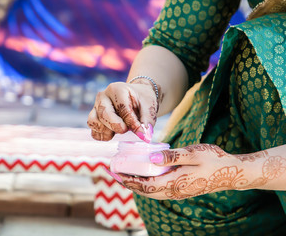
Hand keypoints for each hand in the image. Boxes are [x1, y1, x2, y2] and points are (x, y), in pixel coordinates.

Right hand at [87, 80, 157, 141]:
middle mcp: (103, 96)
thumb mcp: (149, 107)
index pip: (122, 108)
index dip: (131, 122)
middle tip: (126, 130)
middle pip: (104, 114)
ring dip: (106, 131)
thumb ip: (147, 121)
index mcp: (117, 89)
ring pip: (94, 121)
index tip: (140, 131)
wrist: (135, 96)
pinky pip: (92, 129)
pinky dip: (101, 135)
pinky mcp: (93, 116)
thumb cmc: (141, 100)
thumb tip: (144, 136)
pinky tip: (111, 134)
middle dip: (116, 126)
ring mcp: (95, 106)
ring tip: (118, 131)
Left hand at [114, 144, 264, 199]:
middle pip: (145, 191)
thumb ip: (171, 156)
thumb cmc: (213, 160)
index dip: (129, 180)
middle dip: (129, 183)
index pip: (145, 185)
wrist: (231, 172)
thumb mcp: (193, 153)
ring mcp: (178, 192)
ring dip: (137, 184)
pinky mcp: (181, 190)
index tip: (116, 172)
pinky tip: (144, 176)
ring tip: (125, 175)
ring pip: (151, 192)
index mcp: (175, 183)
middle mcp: (174, 191)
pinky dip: (147, 184)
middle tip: (115, 173)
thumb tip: (151, 158)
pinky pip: (159, 190)